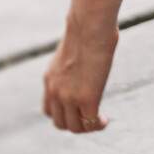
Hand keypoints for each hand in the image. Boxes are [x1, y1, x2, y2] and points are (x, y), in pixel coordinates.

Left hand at [43, 16, 117, 134]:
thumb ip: (75, 61)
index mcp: (50, 79)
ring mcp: (69, 97)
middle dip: (76, 124)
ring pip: (75, 128)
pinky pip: (91, 123)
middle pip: (60, 123)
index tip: (78, 109)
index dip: (63, 114)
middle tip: (91, 117)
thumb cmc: (88, 29)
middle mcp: (55, 91)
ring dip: (88, 127)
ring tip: (100, 121)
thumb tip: (89, 52)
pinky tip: (105, 120)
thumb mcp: (73, 49)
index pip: (49, 110)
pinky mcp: (86, 98)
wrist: (89, 26)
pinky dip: (98, 125)